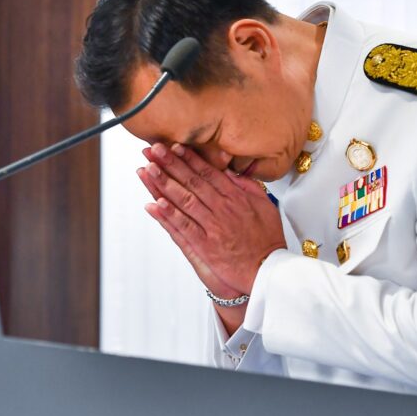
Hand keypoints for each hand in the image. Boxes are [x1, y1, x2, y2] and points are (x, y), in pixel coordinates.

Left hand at [137, 142, 285, 297]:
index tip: (174, 146)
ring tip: (148, 169)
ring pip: (184, 199)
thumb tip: (231, 171)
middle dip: (170, 163)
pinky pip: (184, 227)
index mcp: (235, 197)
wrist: (268, 269)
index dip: (188, 158)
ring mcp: (212, 226)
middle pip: (191, 181)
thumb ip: (247, 186)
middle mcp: (221, 208)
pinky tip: (154, 204)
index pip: (207, 172)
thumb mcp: (265, 205)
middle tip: (153, 150)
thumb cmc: (266, 240)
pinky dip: (168, 215)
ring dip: (164, 183)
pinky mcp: (205, 245)